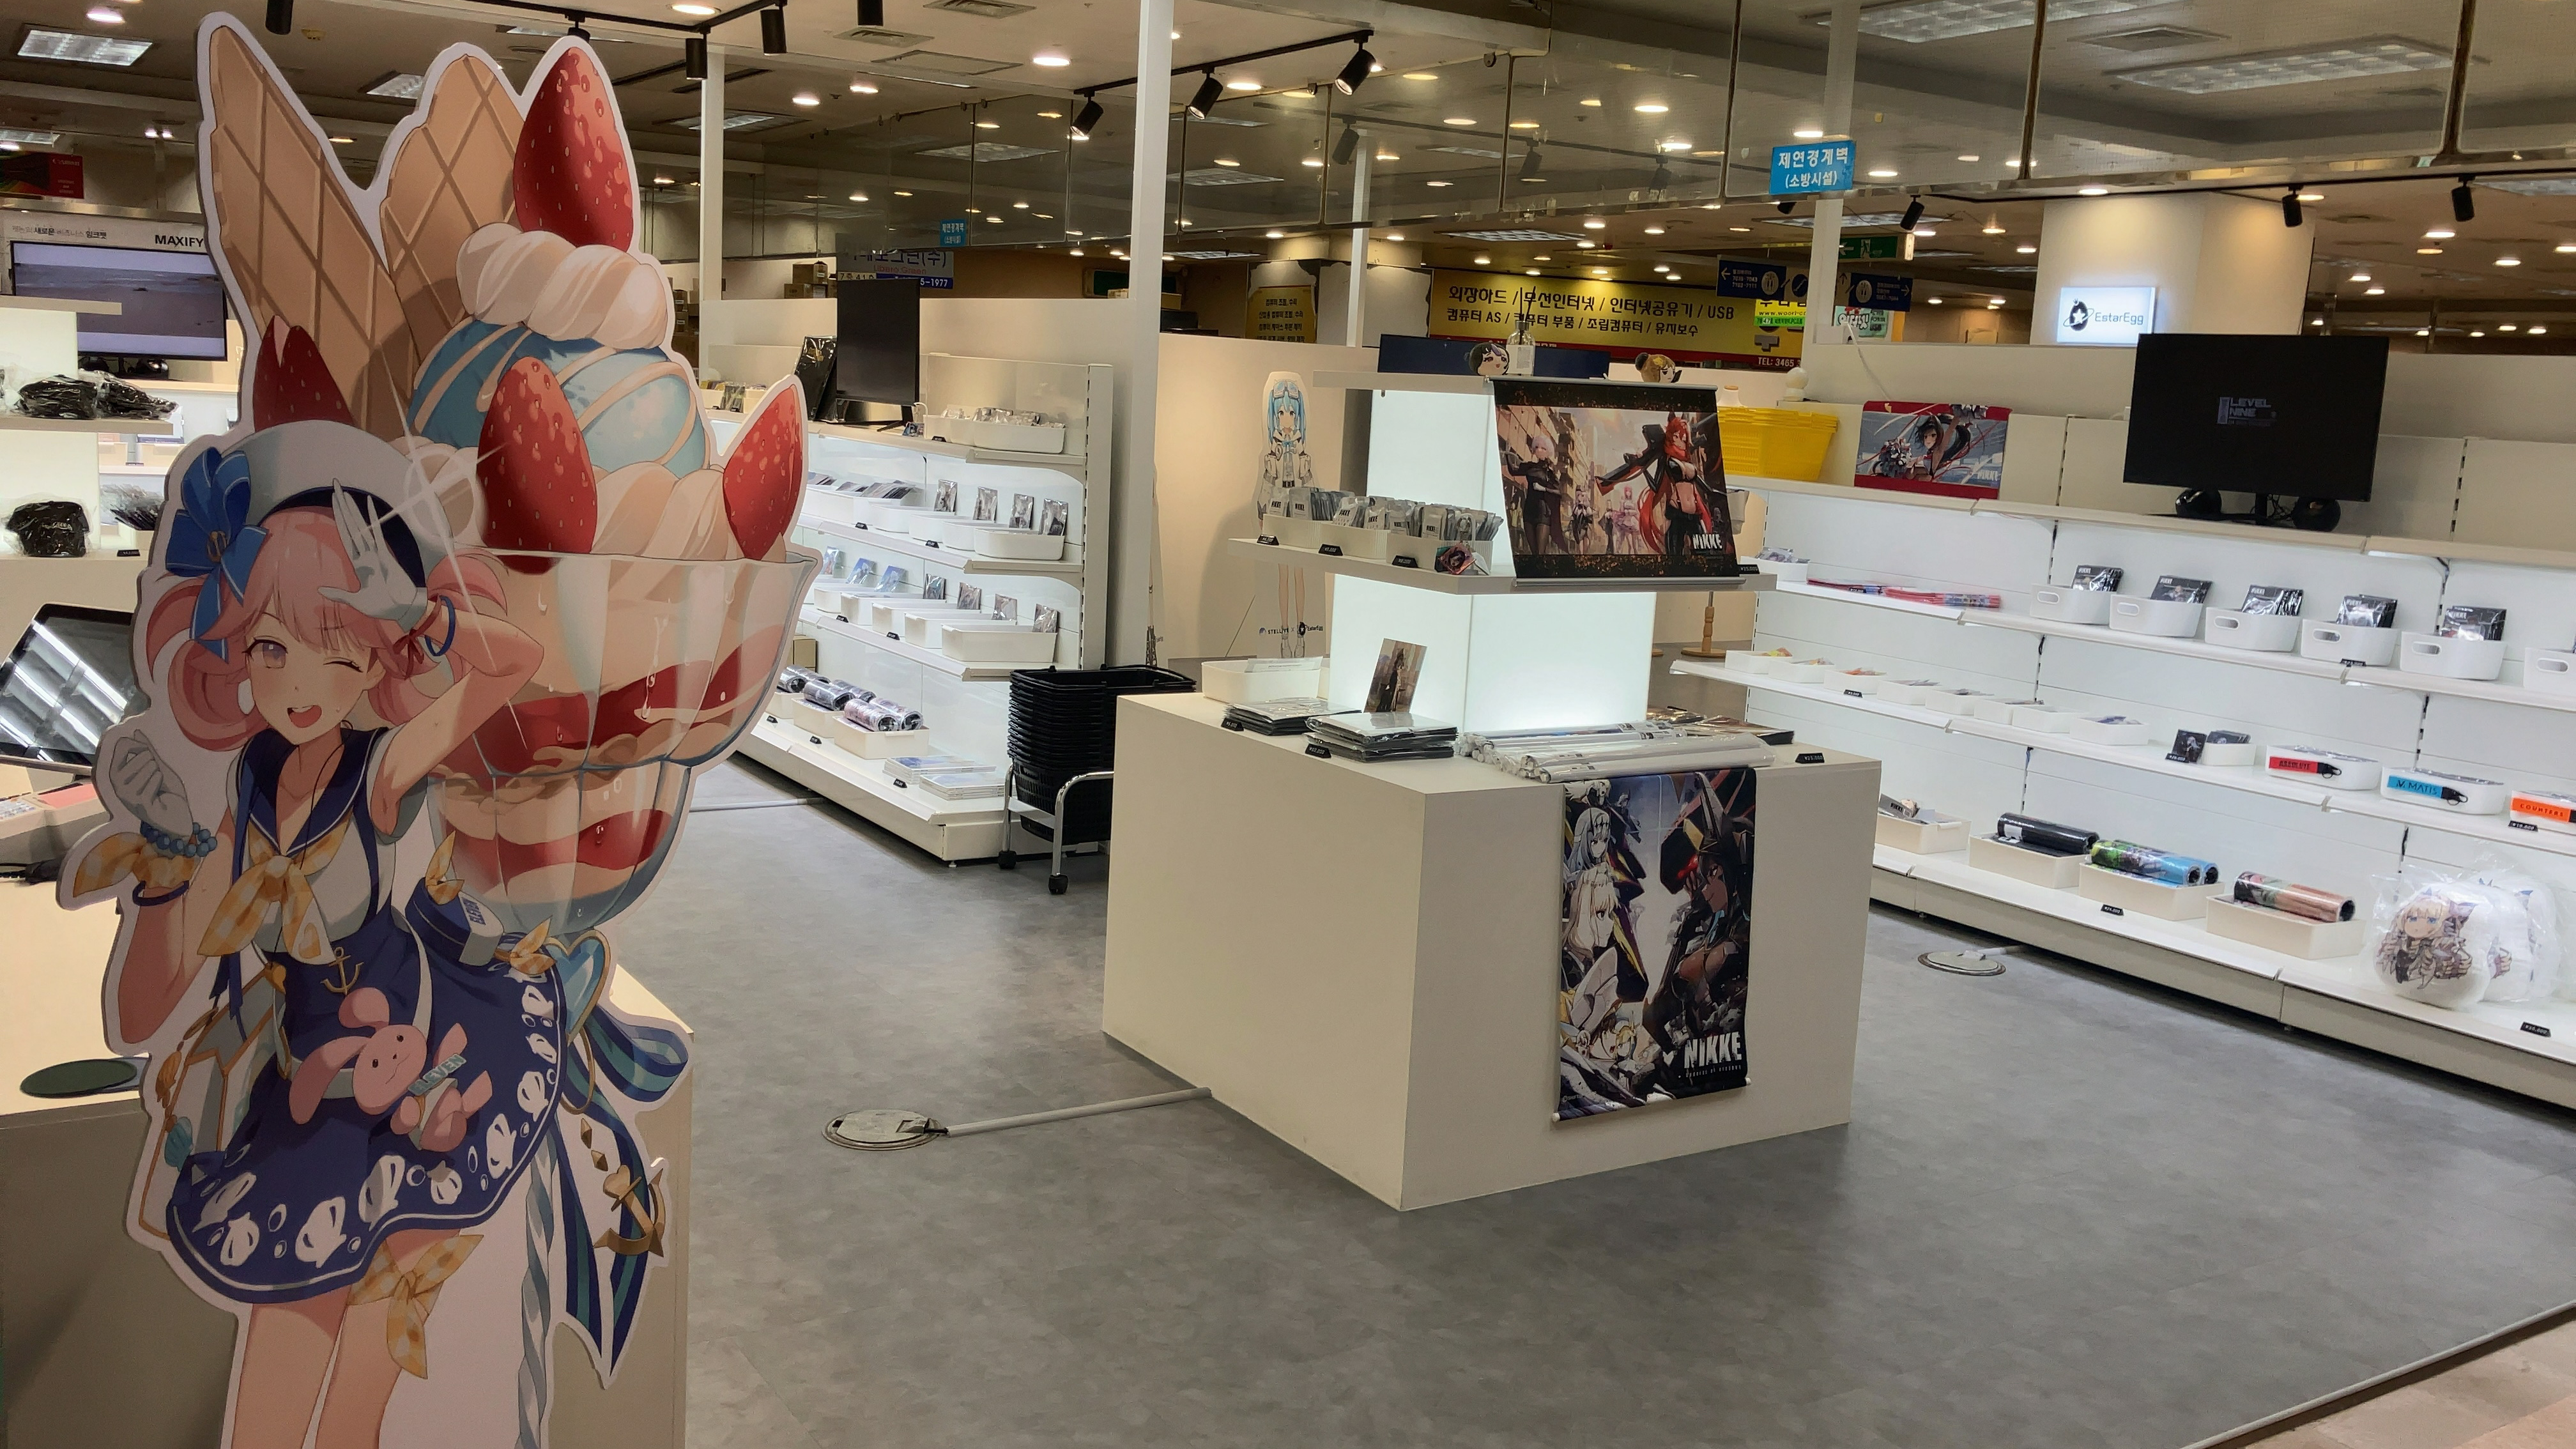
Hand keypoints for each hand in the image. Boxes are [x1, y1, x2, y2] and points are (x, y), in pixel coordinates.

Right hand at [109, 735, 194, 840]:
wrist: (178, 816)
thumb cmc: (167, 792)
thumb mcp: (157, 767)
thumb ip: (146, 751)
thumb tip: (135, 732)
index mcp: (117, 773)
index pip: (122, 745)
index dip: (141, 745)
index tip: (149, 757)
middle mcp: (117, 783)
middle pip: (140, 754)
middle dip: (155, 764)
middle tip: (156, 780)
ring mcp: (126, 794)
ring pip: (149, 766)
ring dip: (159, 774)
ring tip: (157, 788)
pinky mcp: (138, 803)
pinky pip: (155, 779)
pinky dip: (161, 783)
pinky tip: (160, 794)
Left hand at [317, 487, 427, 631]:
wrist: (404, 610)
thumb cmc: (383, 607)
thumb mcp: (356, 601)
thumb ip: (338, 594)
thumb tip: (318, 589)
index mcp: (358, 562)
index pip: (345, 535)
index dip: (338, 517)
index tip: (334, 501)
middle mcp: (365, 553)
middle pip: (350, 525)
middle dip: (342, 505)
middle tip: (335, 484)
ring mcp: (375, 553)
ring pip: (359, 526)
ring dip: (351, 508)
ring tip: (343, 491)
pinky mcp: (385, 555)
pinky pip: (376, 533)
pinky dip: (372, 518)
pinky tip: (367, 504)